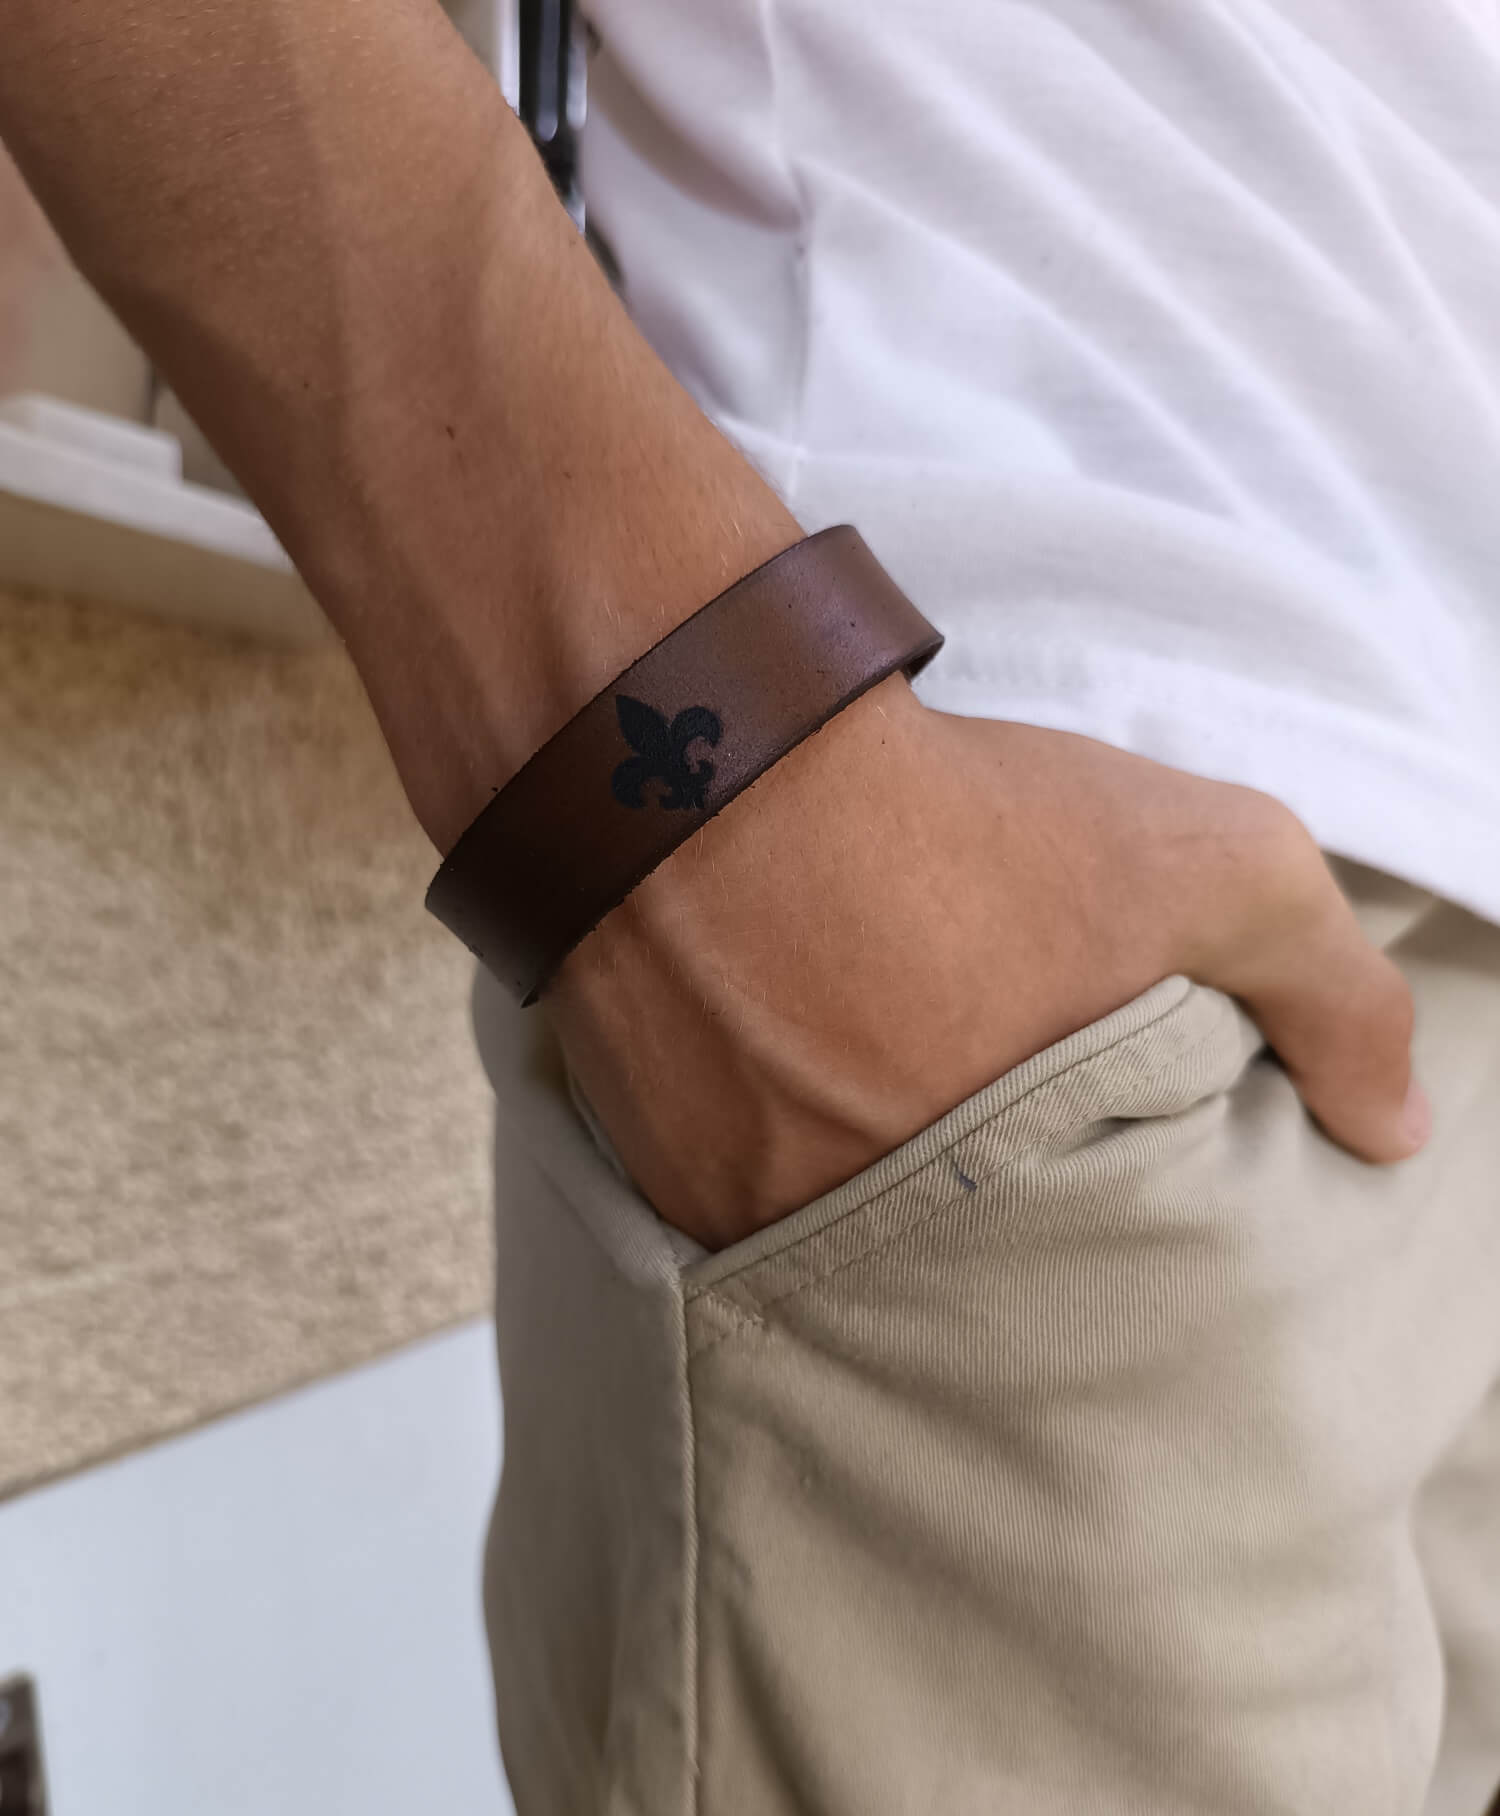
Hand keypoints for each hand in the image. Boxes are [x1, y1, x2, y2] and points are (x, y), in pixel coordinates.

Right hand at [543, 672, 1428, 1251]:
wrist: (701, 759)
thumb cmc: (966, 818)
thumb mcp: (1216, 864)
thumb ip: (1332, 996)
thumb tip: (1398, 1133)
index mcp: (1017, 1209)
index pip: (1099, 1273)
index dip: (1110, 1199)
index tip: (1097, 1130)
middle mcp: (876, 1253)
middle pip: (964, 1263)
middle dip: (992, 1197)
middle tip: (974, 1086)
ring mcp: (751, 1228)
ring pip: (844, 1237)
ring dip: (873, 1175)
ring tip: (876, 1058)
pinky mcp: (659, 1180)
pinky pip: (740, 1198)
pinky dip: (777, 1145)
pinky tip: (784, 1049)